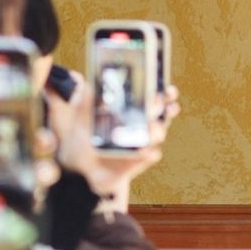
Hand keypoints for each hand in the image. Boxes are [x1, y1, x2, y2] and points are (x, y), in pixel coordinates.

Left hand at [45, 78, 179, 208]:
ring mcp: (144, 142)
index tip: (168, 90)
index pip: (155, 97)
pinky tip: (144, 151)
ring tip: (151, 127)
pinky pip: (151, 155)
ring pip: (159, 133)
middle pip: (164, 113)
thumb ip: (85, 100)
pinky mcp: (140, 159)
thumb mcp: (81, 115)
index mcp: (133, 109)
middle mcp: (143, 124)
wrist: (82, 165)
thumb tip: (83, 84)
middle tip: (164, 105)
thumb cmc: (86, 136)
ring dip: (158, 130)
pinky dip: (149, 153)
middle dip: (168, 108)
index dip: (165, 93)